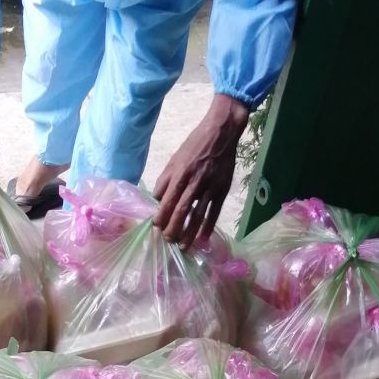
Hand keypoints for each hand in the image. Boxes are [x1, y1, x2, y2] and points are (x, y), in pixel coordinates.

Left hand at [153, 94, 250, 249]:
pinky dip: (208, 226)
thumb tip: (157, 200)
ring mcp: (209, 187)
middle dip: (173, 229)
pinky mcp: (222, 189)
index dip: (160, 217)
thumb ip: (165, 180)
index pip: (167, 201)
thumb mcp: (174, 159)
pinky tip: (203, 238)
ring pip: (197, 215)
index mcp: (179, 175)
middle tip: (168, 241)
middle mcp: (193, 183)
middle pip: (181, 212)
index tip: (157, 228)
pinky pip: (214, 212)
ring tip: (183, 246)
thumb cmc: (194, 146)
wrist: (221, 132)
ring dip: (189, 233)